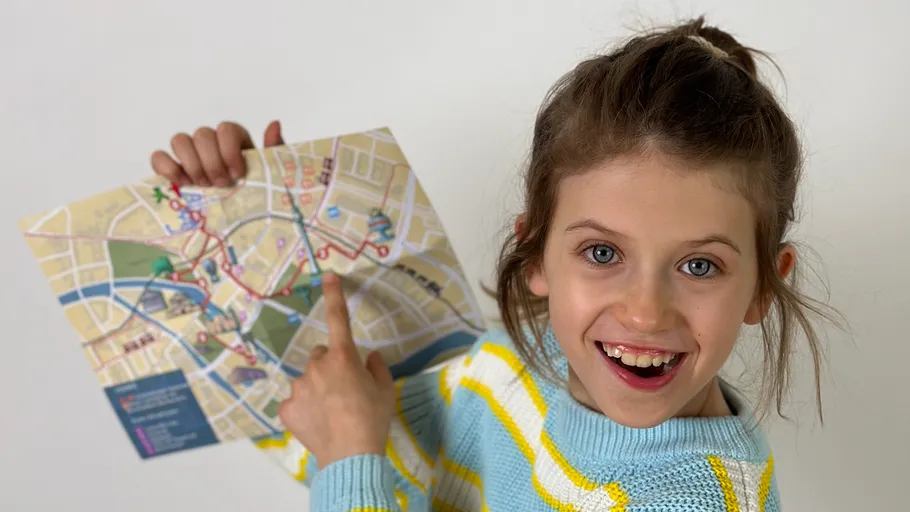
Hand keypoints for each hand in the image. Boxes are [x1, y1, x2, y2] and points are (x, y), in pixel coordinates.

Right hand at [150, 120, 284, 186]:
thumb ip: (274, 148)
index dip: (229, 150)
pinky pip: (158, 157)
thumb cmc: (256, 189)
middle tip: (222, 184)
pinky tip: (182, 184)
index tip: (238, 174)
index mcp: (234, 138)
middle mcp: (210, 141)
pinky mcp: (171, 168)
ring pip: (179, 140)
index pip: (226, 128)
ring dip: (192, 165)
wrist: (241, 214)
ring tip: (203, 186)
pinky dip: (167, 167)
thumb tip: (274, 123)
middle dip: (212, 162)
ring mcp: (189, 154)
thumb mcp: (270, 171)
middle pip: (202, 134)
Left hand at [278, 273, 395, 468]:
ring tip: (332, 412)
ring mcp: (298, 387)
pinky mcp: (286, 408)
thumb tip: (371, 357)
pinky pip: (296, 402)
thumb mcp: (386, 391)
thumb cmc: (373, 419)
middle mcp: (317, 366)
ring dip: (317, 388)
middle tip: (345, 389)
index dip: (334, 296)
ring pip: (307, 380)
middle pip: (321, 356)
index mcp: (343, 357)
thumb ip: (378, 368)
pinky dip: (305, 409)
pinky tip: (317, 422)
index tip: (329, 276)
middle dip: (330, 366)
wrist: (351, 455)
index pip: (338, 319)